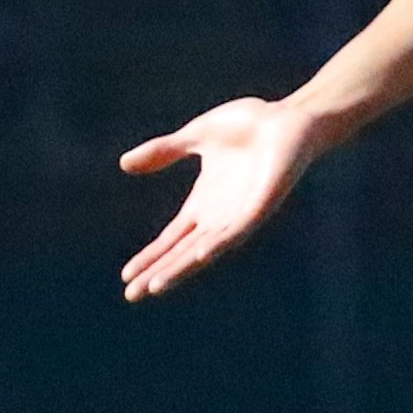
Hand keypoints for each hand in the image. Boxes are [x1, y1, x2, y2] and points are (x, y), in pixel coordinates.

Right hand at [119, 93, 322, 301]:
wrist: (288, 117)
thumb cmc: (248, 126)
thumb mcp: (194, 137)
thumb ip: (163, 151)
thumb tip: (124, 164)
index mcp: (204, 204)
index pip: (171, 240)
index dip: (150, 257)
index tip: (126, 277)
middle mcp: (220, 216)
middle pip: (182, 253)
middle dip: (158, 273)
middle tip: (132, 295)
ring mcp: (241, 214)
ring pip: (206, 250)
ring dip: (181, 268)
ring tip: (156, 285)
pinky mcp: (262, 206)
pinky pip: (239, 230)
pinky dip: (220, 242)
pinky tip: (202, 253)